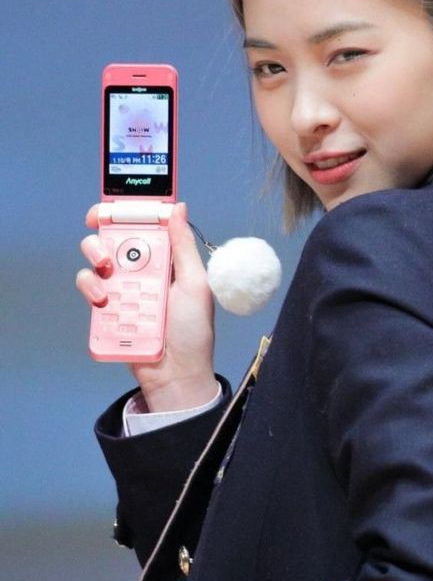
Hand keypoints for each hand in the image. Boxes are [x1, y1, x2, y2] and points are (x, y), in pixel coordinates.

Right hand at [77, 203, 219, 411]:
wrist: (175, 375)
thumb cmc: (192, 331)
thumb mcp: (195, 284)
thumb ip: (183, 246)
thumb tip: (178, 207)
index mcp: (166, 259)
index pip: (143, 226)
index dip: (125, 211)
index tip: (109, 205)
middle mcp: (142, 270)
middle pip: (113, 237)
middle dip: (103, 233)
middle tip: (105, 243)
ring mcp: (123, 288)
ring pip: (96, 260)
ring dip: (95, 258)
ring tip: (106, 271)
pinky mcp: (107, 309)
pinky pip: (90, 287)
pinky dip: (90, 287)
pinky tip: (103, 298)